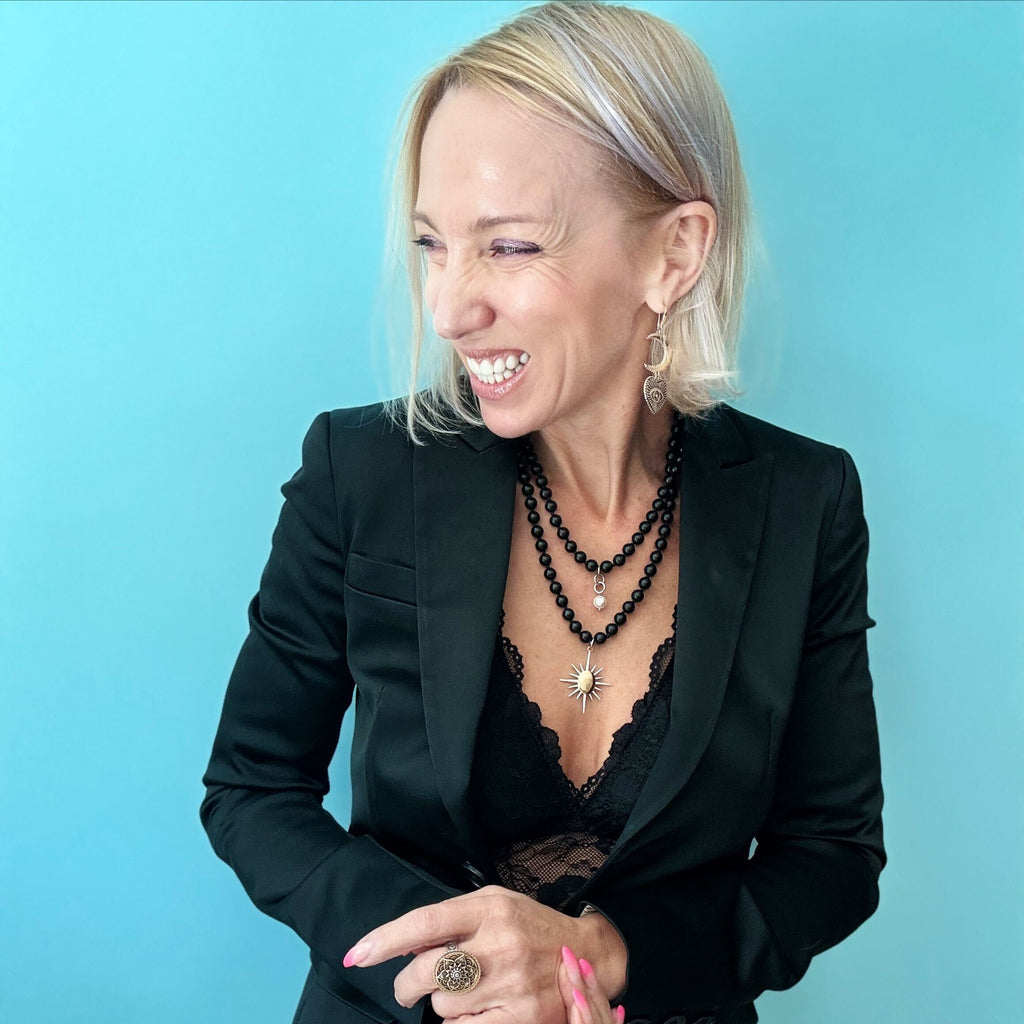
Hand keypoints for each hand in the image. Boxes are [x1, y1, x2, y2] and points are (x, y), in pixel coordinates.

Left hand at [342, 885, 625, 1023]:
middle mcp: (500, 943)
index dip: (385, 939)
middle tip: (413, 986)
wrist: (586, 956)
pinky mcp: (521, 1019)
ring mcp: (512, 984)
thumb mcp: (494, 905)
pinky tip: (480, 1008)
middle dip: (408, 984)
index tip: (356, 955)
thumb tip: (400, 945)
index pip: (426, 921)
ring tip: (467, 990)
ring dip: (443, 1003)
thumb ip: (451, 919)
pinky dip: (462, 1022)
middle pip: (426, 972)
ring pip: (442, 1006)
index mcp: (491, 908)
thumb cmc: (529, 928)